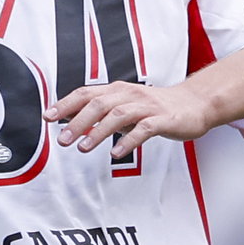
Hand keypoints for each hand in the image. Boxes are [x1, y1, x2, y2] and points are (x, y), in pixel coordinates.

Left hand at [49, 77, 213, 156]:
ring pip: (118, 115)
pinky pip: (144, 130)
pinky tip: (116, 153)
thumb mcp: (125, 106)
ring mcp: (147, 106)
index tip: (48, 117)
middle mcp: (130, 95)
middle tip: (62, 140)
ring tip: (83, 148)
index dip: (65, 104)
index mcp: (118, 91)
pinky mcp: (163, 119)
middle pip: (98, 104)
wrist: (195, 104)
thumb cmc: (156, 108)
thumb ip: (101, 113)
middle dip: (77, 121)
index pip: (86, 93)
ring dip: (98, 132)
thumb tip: (71, 121)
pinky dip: (128, 141)